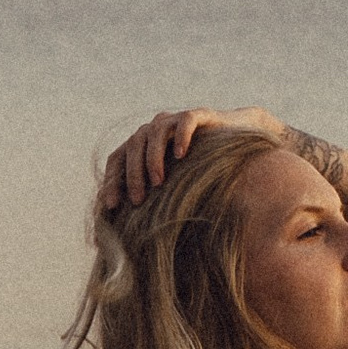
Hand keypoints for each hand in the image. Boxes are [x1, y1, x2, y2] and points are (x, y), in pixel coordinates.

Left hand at [101, 105, 286, 212]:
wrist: (236, 142)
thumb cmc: (199, 172)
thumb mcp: (172, 189)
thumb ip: (151, 202)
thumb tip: (127, 234)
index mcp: (140, 145)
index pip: (116, 159)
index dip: (111, 182)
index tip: (112, 207)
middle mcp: (153, 129)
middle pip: (132, 146)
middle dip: (132, 175)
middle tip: (138, 200)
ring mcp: (174, 119)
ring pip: (154, 132)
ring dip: (153, 158)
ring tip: (159, 182)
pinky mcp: (198, 114)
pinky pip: (185, 121)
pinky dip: (181, 137)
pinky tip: (181, 155)